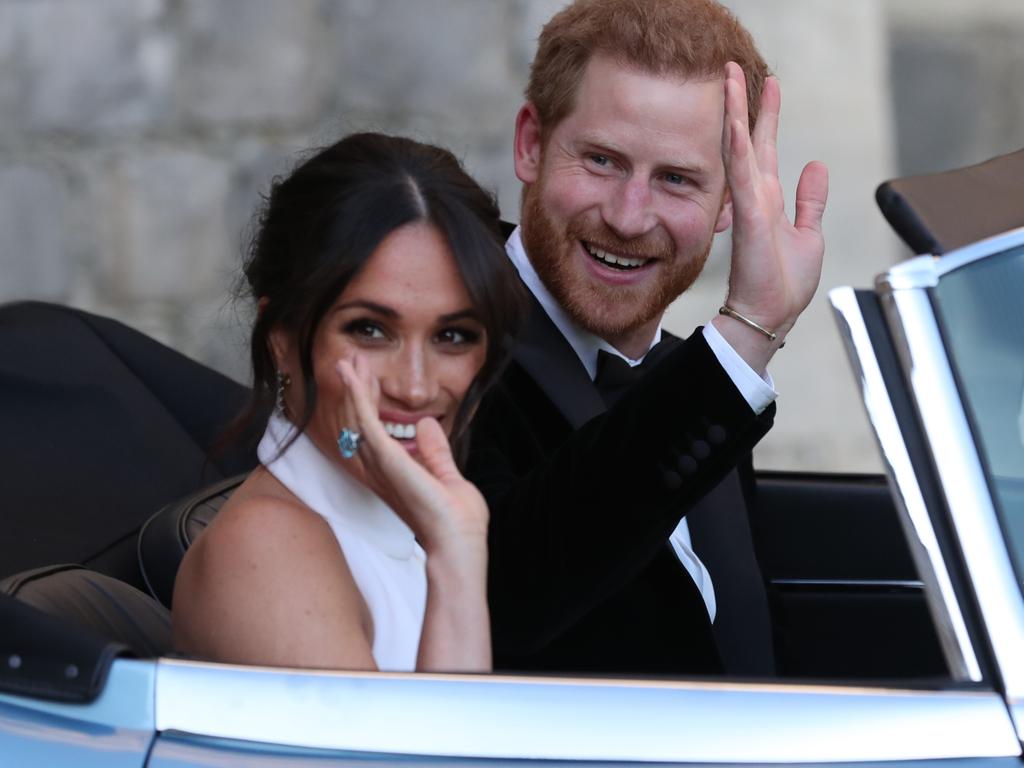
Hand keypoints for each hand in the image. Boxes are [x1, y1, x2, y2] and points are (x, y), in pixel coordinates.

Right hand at [336, 356, 487, 555]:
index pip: (374, 431)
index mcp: (393, 474)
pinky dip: (358, 396)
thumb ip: (435, 451)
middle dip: (356, 390)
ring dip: (353, 388)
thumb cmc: (456, 522)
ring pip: (357, 418)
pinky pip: (365, 422)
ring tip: (348, 361)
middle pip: (358, 422)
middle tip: (352, 361)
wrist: (458, 543)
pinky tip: (354, 377)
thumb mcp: (447, 476)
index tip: (370, 378)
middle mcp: (379, 469)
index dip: (370, 402)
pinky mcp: (387, 460)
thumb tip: (428, 424)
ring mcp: (381, 465)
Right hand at [716, 62, 828, 359]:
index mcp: (769, 200)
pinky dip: (738, 148)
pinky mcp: (750, 218)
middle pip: (748, 139)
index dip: (766, 116)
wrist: (769, 315)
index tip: (767, 85)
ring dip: (735, 113)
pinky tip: (736, 122)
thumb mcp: (809, 234)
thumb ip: (810, 201)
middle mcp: (755, 197)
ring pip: (739, 149)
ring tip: (731, 79)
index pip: (765, 149)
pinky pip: (742, 176)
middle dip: (744, 103)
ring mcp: (749, 205)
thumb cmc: (785, 284)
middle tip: (735, 68)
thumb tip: (817, 166)